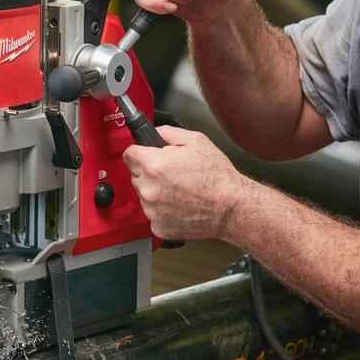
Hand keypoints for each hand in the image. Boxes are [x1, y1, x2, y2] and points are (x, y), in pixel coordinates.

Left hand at [122, 125, 244, 240]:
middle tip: (171, 173)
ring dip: (155, 191)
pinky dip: (162, 210)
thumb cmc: (217, 177)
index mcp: (154, 165)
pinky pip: (152, 214)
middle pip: (135, 175)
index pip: (128, 154)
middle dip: (149, 172)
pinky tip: (180, 205)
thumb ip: (167, 133)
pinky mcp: (157, 226)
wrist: (231, 207)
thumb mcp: (195, 140)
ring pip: (143, 195)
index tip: (145, 155)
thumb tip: (152, 132)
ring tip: (179, 190)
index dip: (139, 152)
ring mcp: (152, 210)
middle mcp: (149, 189)